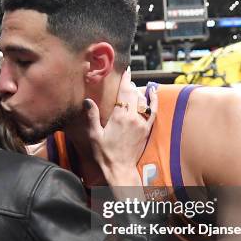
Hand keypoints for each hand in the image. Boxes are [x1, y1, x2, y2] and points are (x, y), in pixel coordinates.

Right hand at [84, 69, 157, 185]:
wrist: (120, 169)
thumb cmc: (105, 153)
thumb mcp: (94, 135)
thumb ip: (92, 116)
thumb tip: (87, 101)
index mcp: (119, 117)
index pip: (123, 93)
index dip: (125, 80)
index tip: (125, 71)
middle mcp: (133, 117)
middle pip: (133, 94)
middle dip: (130, 84)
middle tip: (127, 77)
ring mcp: (142, 123)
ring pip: (143, 101)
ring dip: (139, 91)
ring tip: (134, 85)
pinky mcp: (147, 129)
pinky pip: (153, 111)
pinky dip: (154, 101)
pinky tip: (153, 93)